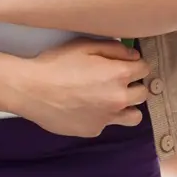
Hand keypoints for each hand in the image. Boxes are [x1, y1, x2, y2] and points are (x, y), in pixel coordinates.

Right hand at [14, 38, 150, 136]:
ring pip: (134, 116)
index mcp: (119, 75)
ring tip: (112, 100)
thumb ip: (115, 49)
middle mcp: (118, 98)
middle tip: (117, 81)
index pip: (144, 70)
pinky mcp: (93, 131)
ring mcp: (107, 118)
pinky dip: (103, 117)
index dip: (136, 65)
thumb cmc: (58, 63)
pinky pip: (108, 124)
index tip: (126, 65)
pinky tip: (87, 108)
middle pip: (142, 94)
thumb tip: (134, 57)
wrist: (32, 90)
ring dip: (127, 107)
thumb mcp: (87, 45)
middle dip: (134, 85)